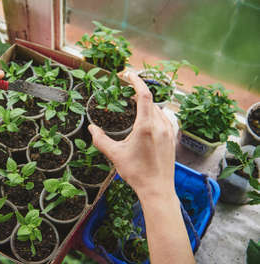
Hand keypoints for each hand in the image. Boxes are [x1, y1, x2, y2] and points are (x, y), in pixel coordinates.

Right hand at [88, 72, 175, 199]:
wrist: (157, 189)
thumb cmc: (137, 172)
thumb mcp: (115, 155)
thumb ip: (101, 139)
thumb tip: (91, 128)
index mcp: (146, 126)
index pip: (144, 95)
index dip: (136, 81)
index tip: (127, 74)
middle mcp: (160, 125)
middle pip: (151, 101)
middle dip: (139, 93)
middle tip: (127, 91)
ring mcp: (169, 132)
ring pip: (159, 109)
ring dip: (148, 105)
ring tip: (136, 105)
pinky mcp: (172, 139)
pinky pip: (166, 119)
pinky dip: (157, 114)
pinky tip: (150, 120)